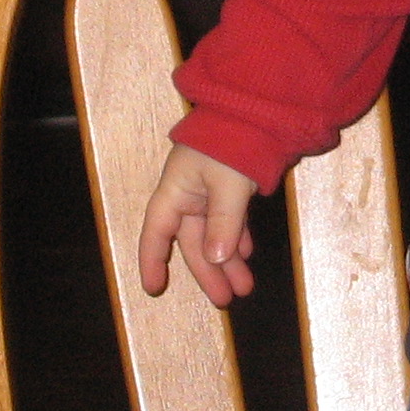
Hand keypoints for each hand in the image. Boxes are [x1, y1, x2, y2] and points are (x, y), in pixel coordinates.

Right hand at [137, 142, 260, 307]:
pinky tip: (246, 256)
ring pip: (215, 235)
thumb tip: (215, 258)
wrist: (257, 111)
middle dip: (209, 271)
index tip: (154, 288)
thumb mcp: (228, 183)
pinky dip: (237, 239)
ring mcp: (211, 192)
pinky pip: (231, 222)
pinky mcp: (232, 189)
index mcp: (176, 190)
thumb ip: (223, 222)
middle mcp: (189, 194)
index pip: (156, 232)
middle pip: (193, 241)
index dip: (152, 260)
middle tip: (226, 299)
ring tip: (244, 287)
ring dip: (228, 260)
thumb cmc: (232, 143)